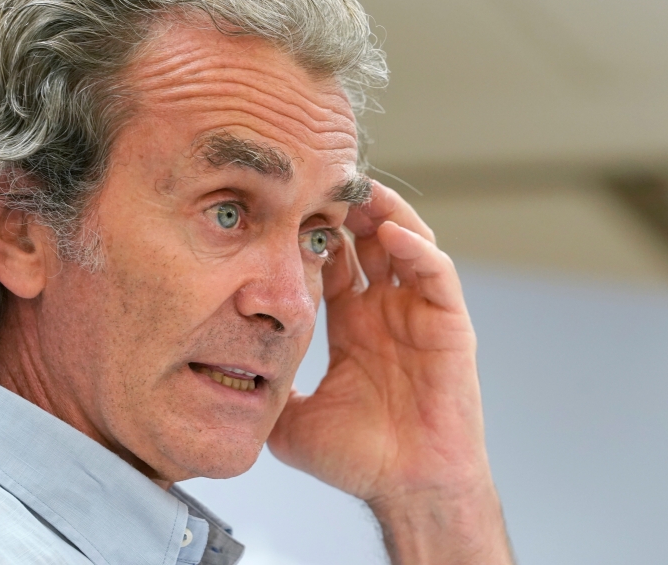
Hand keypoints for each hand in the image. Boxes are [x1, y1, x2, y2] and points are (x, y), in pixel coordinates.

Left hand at [267, 181, 512, 563]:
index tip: (282, 207)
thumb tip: (218, 379)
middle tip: (318, 179)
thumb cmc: (359, 459)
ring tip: (357, 187)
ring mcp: (417, 314)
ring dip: (383, 213)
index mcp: (353, 325)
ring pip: (405, 243)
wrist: (408, 488)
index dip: (311, 233)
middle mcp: (385, 311)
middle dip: (345, 208)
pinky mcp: (448, 324)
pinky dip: (416, 248)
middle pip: (368, 240)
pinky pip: (435, 273)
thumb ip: (266, 390)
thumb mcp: (292, 418)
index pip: (334, 262)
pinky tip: (388, 232)